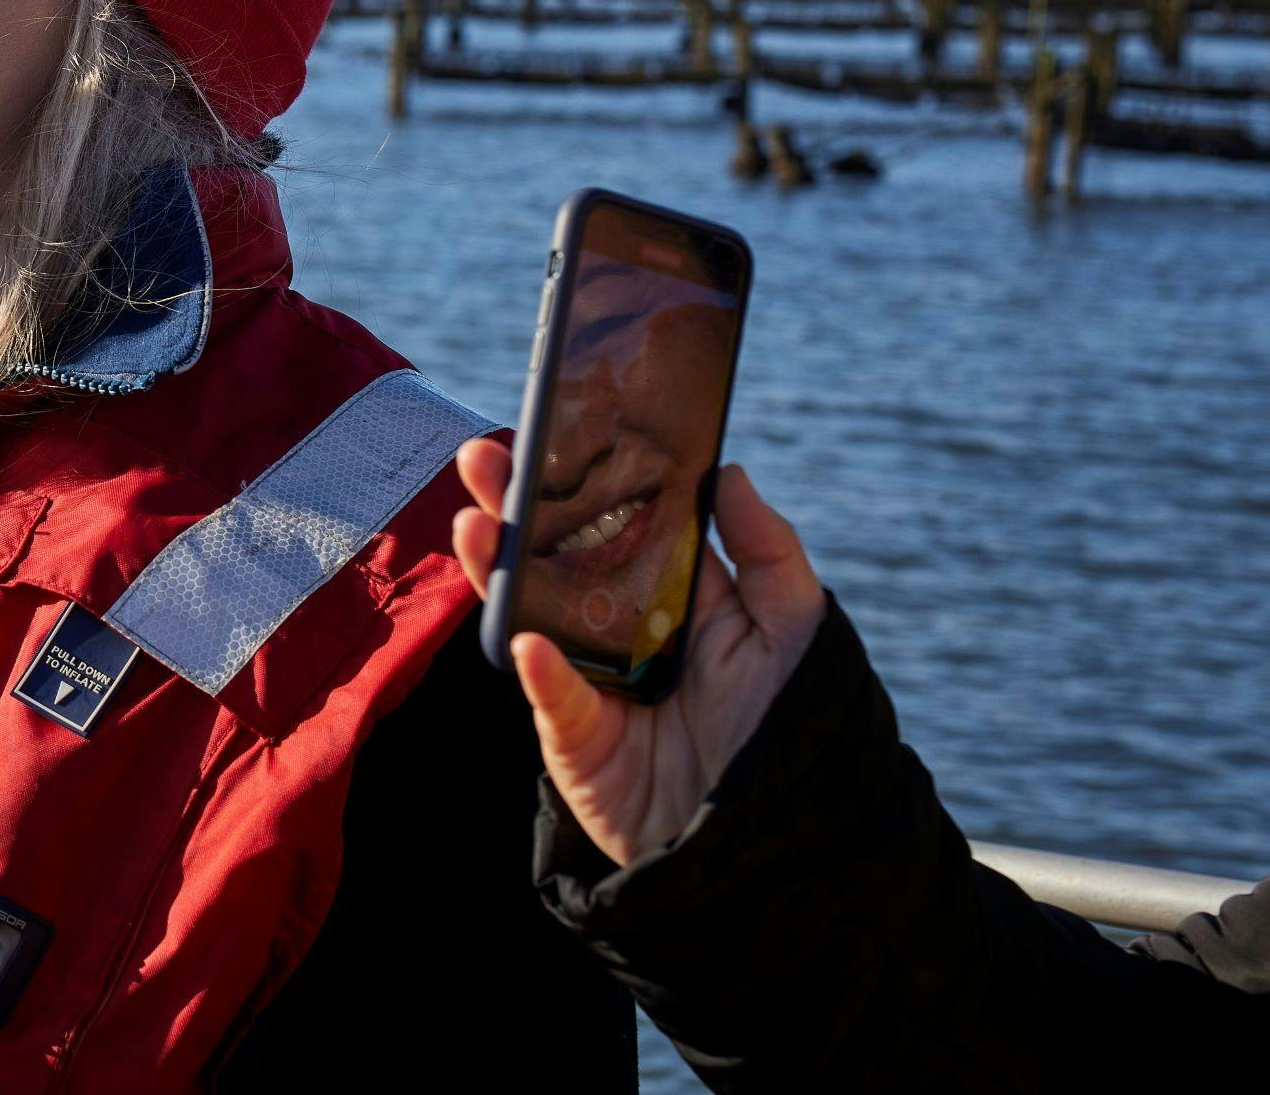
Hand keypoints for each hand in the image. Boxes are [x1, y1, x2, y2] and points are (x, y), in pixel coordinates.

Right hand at [450, 439, 825, 866]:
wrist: (777, 838)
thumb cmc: (790, 725)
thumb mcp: (796, 627)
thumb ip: (767, 550)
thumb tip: (729, 473)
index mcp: (667, 595)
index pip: (611, 524)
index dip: (576, 479)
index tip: (545, 432)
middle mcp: (618, 629)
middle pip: (556, 557)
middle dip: (515, 508)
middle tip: (481, 457)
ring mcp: (589, 680)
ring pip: (532, 614)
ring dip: (500, 570)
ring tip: (475, 524)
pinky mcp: (575, 735)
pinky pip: (552, 696)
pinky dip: (538, 669)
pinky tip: (528, 637)